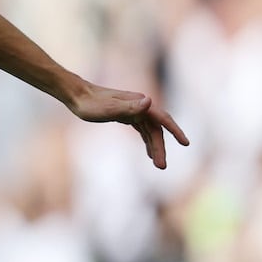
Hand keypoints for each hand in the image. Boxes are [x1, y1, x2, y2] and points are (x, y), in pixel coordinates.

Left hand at [66, 85, 188, 168]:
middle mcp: (139, 106)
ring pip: (149, 131)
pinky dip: (147, 140)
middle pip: (156, 129)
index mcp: (139, 103)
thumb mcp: (108, 108)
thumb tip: (149, 101)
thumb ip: (129, 107)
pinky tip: (149, 152)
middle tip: (161, 166)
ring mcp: (133, 110)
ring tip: (158, 165)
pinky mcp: (125, 115)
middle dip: (160, 147)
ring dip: (155, 146)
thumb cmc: (90, 103)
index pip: (162, 119)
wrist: (75, 95)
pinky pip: (142, 129)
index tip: (186, 143)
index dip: (175, 131)